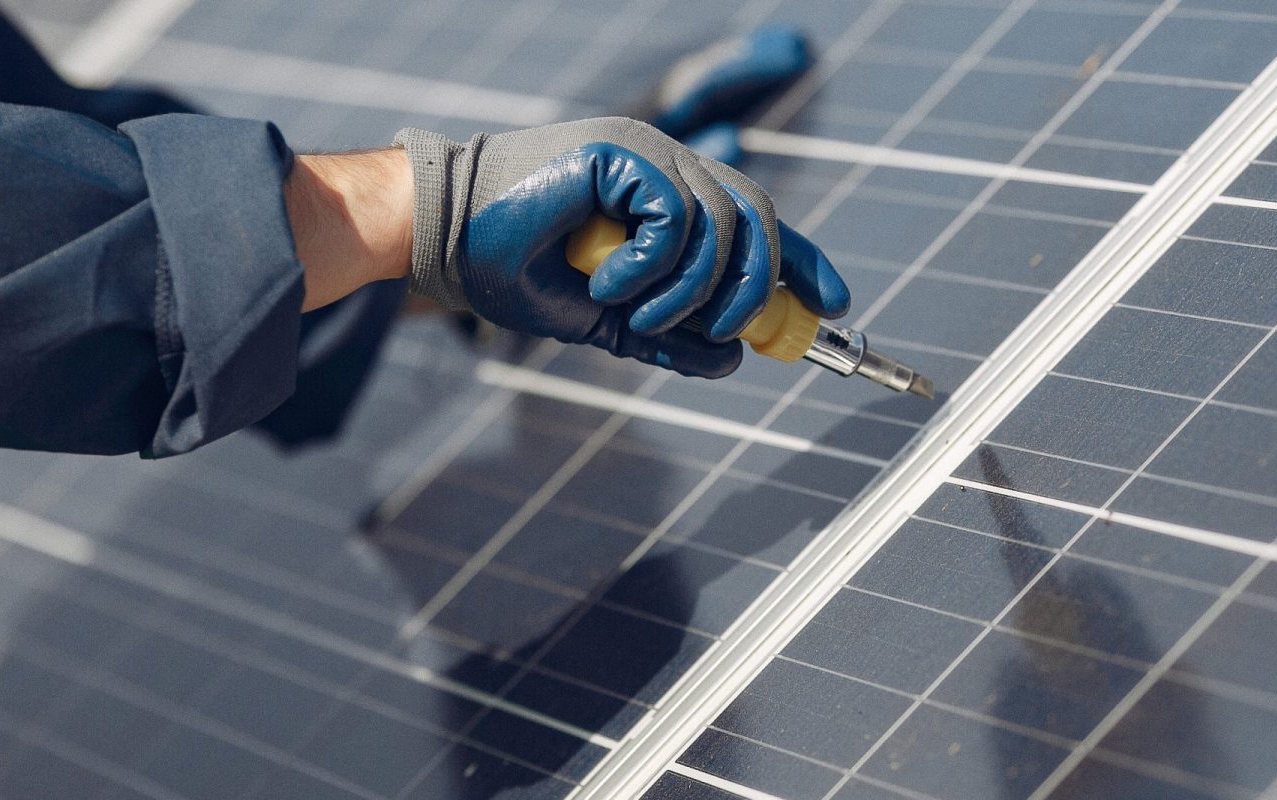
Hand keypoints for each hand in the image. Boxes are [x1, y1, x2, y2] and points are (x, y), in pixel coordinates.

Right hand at [393, 118, 848, 377]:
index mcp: (669, 195)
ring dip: (689, 292)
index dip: (803, 263)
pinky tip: (609, 285)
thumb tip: (730, 361)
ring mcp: (647, 153)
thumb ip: (665, 335)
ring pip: (724, 227)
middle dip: (756, 290)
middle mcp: (668, 166)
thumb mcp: (605, 318)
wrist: (441, 238)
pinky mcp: (623, 152)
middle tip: (724, 334)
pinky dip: (653, 267)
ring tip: (638, 316)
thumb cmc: (511, 268)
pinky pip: (678, 218)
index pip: (758, 222)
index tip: (835, 306)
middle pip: (758, 222)